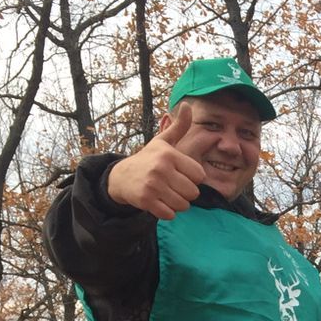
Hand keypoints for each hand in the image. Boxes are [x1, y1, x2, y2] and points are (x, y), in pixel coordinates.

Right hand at [104, 105, 204, 219]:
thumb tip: (188, 105)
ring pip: (183, 205)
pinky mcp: (146, 200)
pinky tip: (159, 203)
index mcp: (169, 154)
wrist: (121, 177)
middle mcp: (161, 168)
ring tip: (166, 194)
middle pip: (193, 193)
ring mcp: (152, 184)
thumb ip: (178, 127)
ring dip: (177, 204)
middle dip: (185, 193)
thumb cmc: (148, 159)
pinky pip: (170, 214)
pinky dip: (167, 213)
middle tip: (172, 186)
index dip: (192, 178)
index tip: (180, 174)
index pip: (199, 176)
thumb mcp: (163, 142)